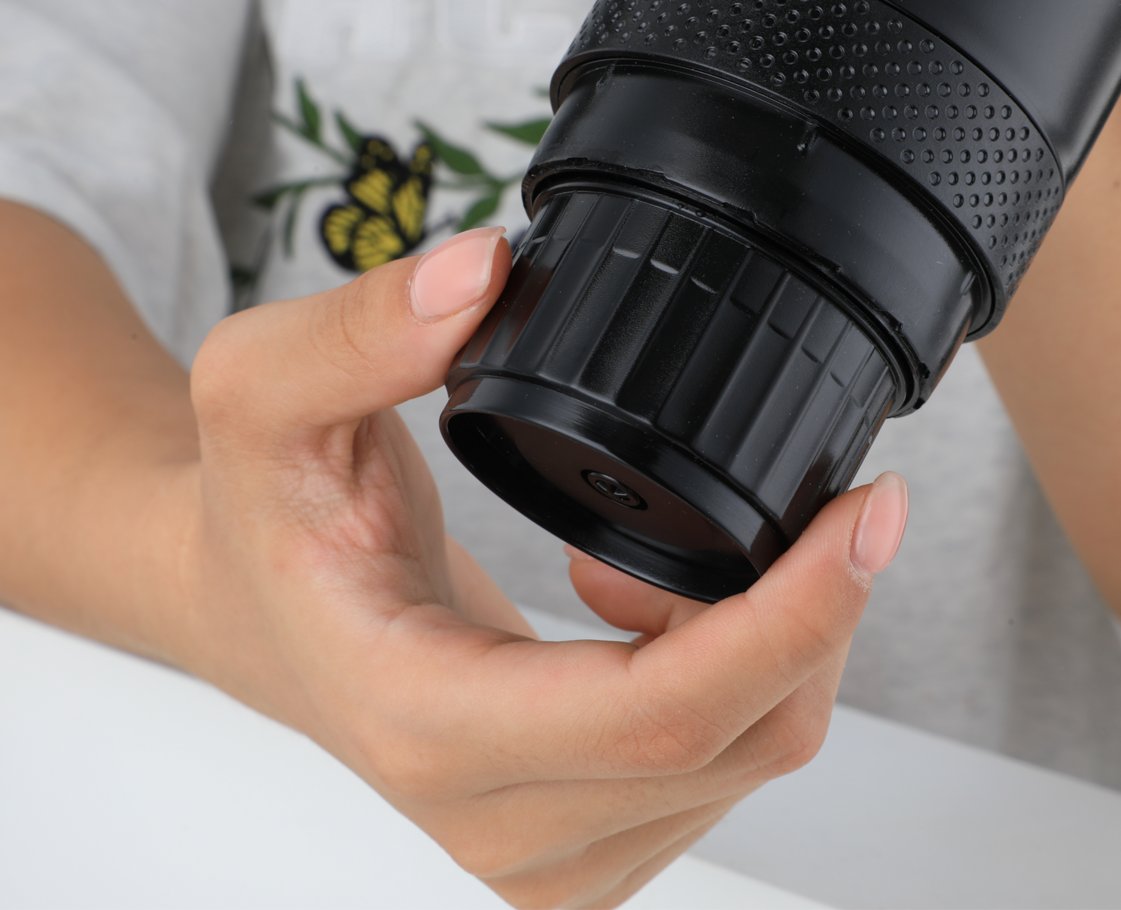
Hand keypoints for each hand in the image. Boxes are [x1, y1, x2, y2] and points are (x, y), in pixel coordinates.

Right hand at [177, 226, 910, 907]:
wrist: (252, 615)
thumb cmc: (263, 519)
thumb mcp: (261, 393)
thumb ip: (357, 328)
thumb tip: (479, 269)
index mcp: (422, 723)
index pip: (659, 714)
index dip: (796, 615)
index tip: (869, 512)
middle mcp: (491, 819)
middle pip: (741, 740)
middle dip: (815, 610)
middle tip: (815, 499)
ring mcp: (541, 855)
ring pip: (750, 758)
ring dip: (773, 640)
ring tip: (675, 554)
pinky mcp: (579, 849)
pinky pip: (723, 771)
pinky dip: (738, 677)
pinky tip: (653, 612)